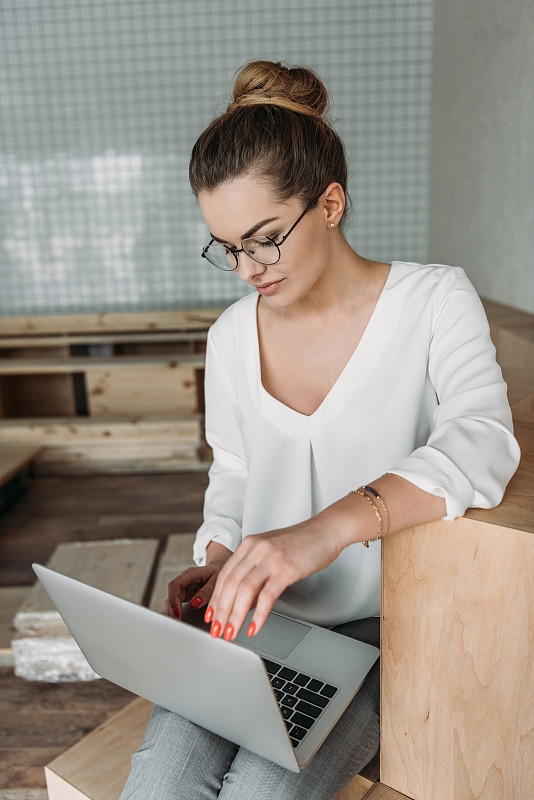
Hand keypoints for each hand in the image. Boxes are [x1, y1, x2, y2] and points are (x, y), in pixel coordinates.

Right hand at [163, 564, 222, 619]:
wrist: (222, 569)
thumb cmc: (219, 573)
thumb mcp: (217, 581)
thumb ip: (206, 592)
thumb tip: (194, 605)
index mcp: (190, 574)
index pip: (174, 585)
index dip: (173, 600)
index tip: (176, 613)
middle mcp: (184, 581)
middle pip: (171, 595)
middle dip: (171, 610)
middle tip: (177, 623)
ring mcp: (184, 588)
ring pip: (172, 601)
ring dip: (172, 613)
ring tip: (178, 625)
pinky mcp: (186, 595)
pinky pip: (177, 605)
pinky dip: (176, 613)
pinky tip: (179, 622)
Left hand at [207, 510, 347, 641]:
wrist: (326, 531)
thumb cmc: (302, 543)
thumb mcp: (271, 552)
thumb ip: (255, 572)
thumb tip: (245, 602)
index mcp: (249, 544)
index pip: (224, 575)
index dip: (215, 598)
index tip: (212, 616)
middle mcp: (256, 549)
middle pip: (230, 584)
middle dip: (221, 611)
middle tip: (218, 630)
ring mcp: (270, 558)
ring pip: (244, 590)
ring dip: (235, 615)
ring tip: (232, 632)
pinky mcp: (286, 568)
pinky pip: (267, 595)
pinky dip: (259, 615)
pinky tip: (255, 627)